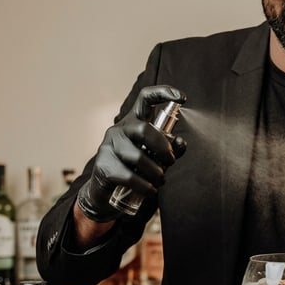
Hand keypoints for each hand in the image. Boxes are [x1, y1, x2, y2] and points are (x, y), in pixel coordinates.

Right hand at [76, 85, 186, 222]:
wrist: (106, 192)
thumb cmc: (134, 170)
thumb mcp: (155, 158)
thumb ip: (169, 149)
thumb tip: (180, 142)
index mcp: (134, 122)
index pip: (146, 98)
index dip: (163, 93)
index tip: (181, 97)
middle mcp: (120, 129)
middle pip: (144, 130)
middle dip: (163, 148)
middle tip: (170, 161)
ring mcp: (108, 146)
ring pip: (138, 157)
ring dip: (156, 173)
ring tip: (160, 181)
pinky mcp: (103, 165)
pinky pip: (129, 176)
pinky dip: (145, 186)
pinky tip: (150, 190)